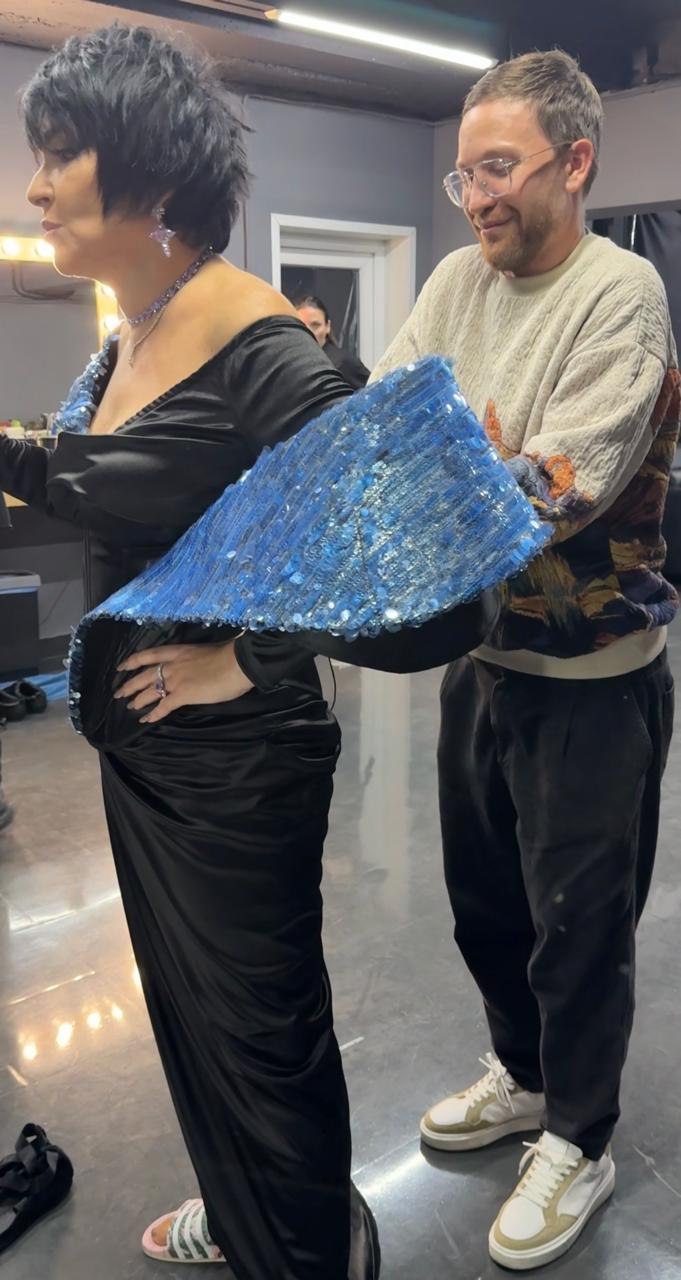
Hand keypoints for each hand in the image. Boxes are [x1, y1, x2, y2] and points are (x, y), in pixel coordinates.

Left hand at [115, 641, 253, 723]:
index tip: (122, 667)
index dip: (133, 661)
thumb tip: (196, 667)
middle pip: (144, 675)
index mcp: (178, 651)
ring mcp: (176, 680)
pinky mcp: (182, 695)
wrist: (237, 662)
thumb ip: (195, 660)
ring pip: (150, 690)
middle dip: (130, 684)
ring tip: (130, 706)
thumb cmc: (229, 655)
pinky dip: (153, 714)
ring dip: (138, 700)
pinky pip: (163, 706)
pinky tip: (146, 720)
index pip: (149, 655)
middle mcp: (172, 665)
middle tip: (119, 693)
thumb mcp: (206, 652)